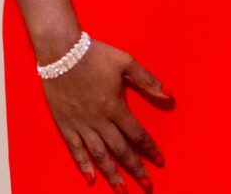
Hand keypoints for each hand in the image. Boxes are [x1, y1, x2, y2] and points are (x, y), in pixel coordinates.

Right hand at [40, 39, 173, 189]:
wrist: (61, 51)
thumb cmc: (95, 55)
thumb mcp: (125, 62)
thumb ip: (147, 80)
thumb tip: (169, 94)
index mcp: (115, 106)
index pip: (137, 134)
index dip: (150, 149)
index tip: (160, 162)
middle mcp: (99, 120)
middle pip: (121, 150)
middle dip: (135, 169)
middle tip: (147, 186)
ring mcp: (81, 124)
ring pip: (99, 155)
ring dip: (112, 174)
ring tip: (122, 190)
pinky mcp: (65, 124)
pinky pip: (76, 150)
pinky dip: (83, 165)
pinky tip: (91, 178)